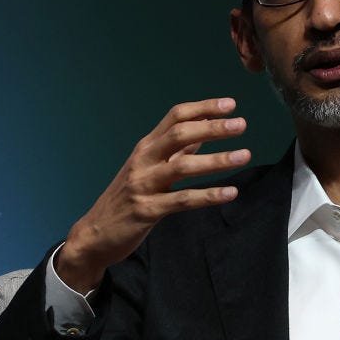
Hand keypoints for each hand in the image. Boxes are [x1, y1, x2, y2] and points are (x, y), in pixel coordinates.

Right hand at [56, 98, 250, 291]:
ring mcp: (144, 185)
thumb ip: (177, 150)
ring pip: (183, 166)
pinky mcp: (147, 210)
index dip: (203, 108)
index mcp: (146, 147)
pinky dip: (209, 195)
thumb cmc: (128, 198)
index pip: (175, 117)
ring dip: (216, 160)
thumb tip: (204, 128)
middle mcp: (143, 161)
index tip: (230, 104)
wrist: (95, 234)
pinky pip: (182, 200)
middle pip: (179, 134)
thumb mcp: (150, 168)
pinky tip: (231, 193)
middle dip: (212, 127)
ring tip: (244, 155)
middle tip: (241, 124)